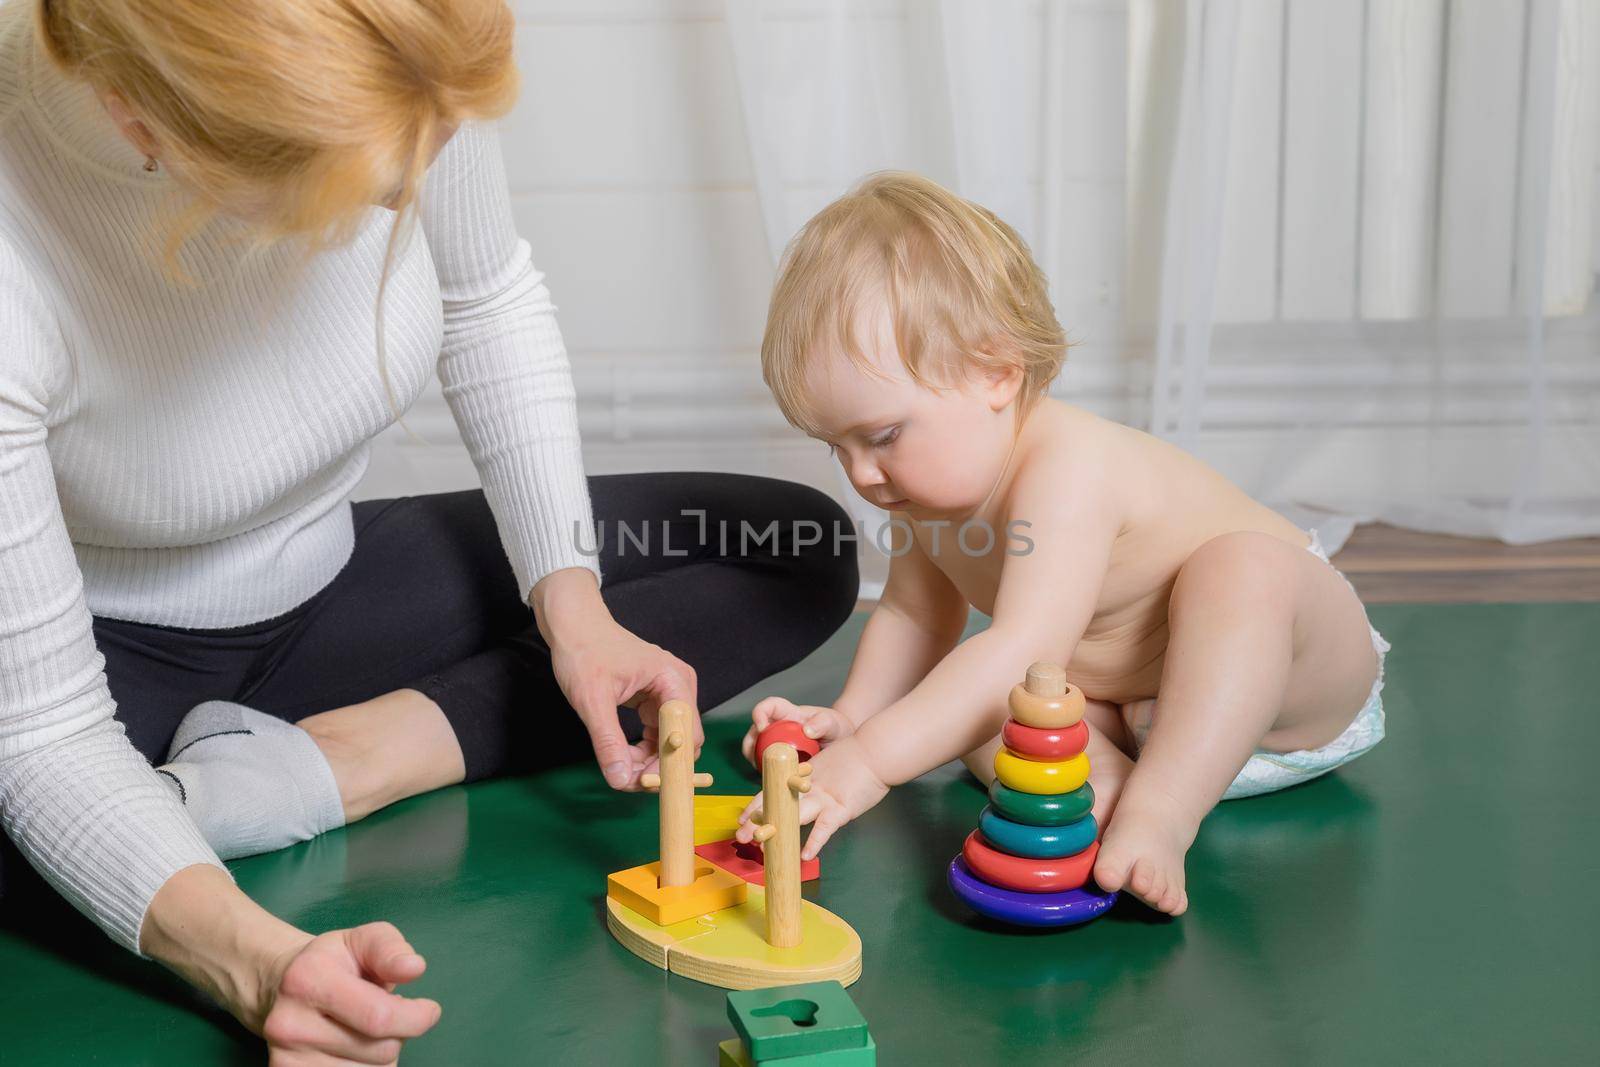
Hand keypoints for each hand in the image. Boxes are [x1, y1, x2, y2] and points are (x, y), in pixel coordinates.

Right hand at [259, 922, 441, 1065]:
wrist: (284, 986)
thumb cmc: (336, 961)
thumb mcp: (366, 940)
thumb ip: (391, 950)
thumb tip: (414, 968)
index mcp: (308, 979)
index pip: (379, 1017)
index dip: (416, 1018)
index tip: (429, 1010)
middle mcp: (289, 1023)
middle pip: (380, 1050)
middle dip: (398, 1033)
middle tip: (386, 1013)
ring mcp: (285, 1057)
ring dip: (381, 1055)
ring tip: (365, 1029)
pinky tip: (353, 1048)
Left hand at [532, 568, 697, 789]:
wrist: (574, 625)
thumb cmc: (583, 652)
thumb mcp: (593, 701)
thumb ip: (609, 742)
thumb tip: (621, 781)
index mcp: (673, 681)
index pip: (687, 735)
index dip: (671, 763)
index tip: (646, 784)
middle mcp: (679, 687)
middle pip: (683, 741)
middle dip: (659, 766)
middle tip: (629, 782)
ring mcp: (668, 694)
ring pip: (670, 742)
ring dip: (650, 762)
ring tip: (622, 771)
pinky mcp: (655, 700)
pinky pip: (658, 735)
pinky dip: (644, 751)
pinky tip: (624, 757)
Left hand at [735, 737, 887, 859]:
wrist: (876, 751)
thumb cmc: (857, 760)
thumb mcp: (828, 768)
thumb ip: (811, 778)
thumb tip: (796, 790)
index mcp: (803, 778)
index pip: (772, 792)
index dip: (756, 806)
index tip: (741, 819)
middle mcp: (809, 789)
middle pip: (778, 805)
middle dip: (758, 822)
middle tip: (740, 835)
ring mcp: (824, 799)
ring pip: (795, 815)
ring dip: (777, 830)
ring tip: (761, 846)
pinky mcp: (841, 808)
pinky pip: (825, 828)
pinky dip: (814, 842)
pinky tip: (804, 854)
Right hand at [740, 697, 854, 765]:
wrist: (840, 742)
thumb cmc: (834, 728)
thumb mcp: (832, 723)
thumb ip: (822, 723)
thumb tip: (807, 730)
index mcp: (789, 713)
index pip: (769, 706)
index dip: (760, 714)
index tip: (762, 727)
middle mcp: (778, 726)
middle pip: (755, 731)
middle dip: (750, 744)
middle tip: (756, 758)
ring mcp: (776, 743)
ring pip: (756, 750)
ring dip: (756, 761)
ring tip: (765, 772)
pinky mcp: (779, 759)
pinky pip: (767, 765)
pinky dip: (767, 772)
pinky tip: (776, 780)